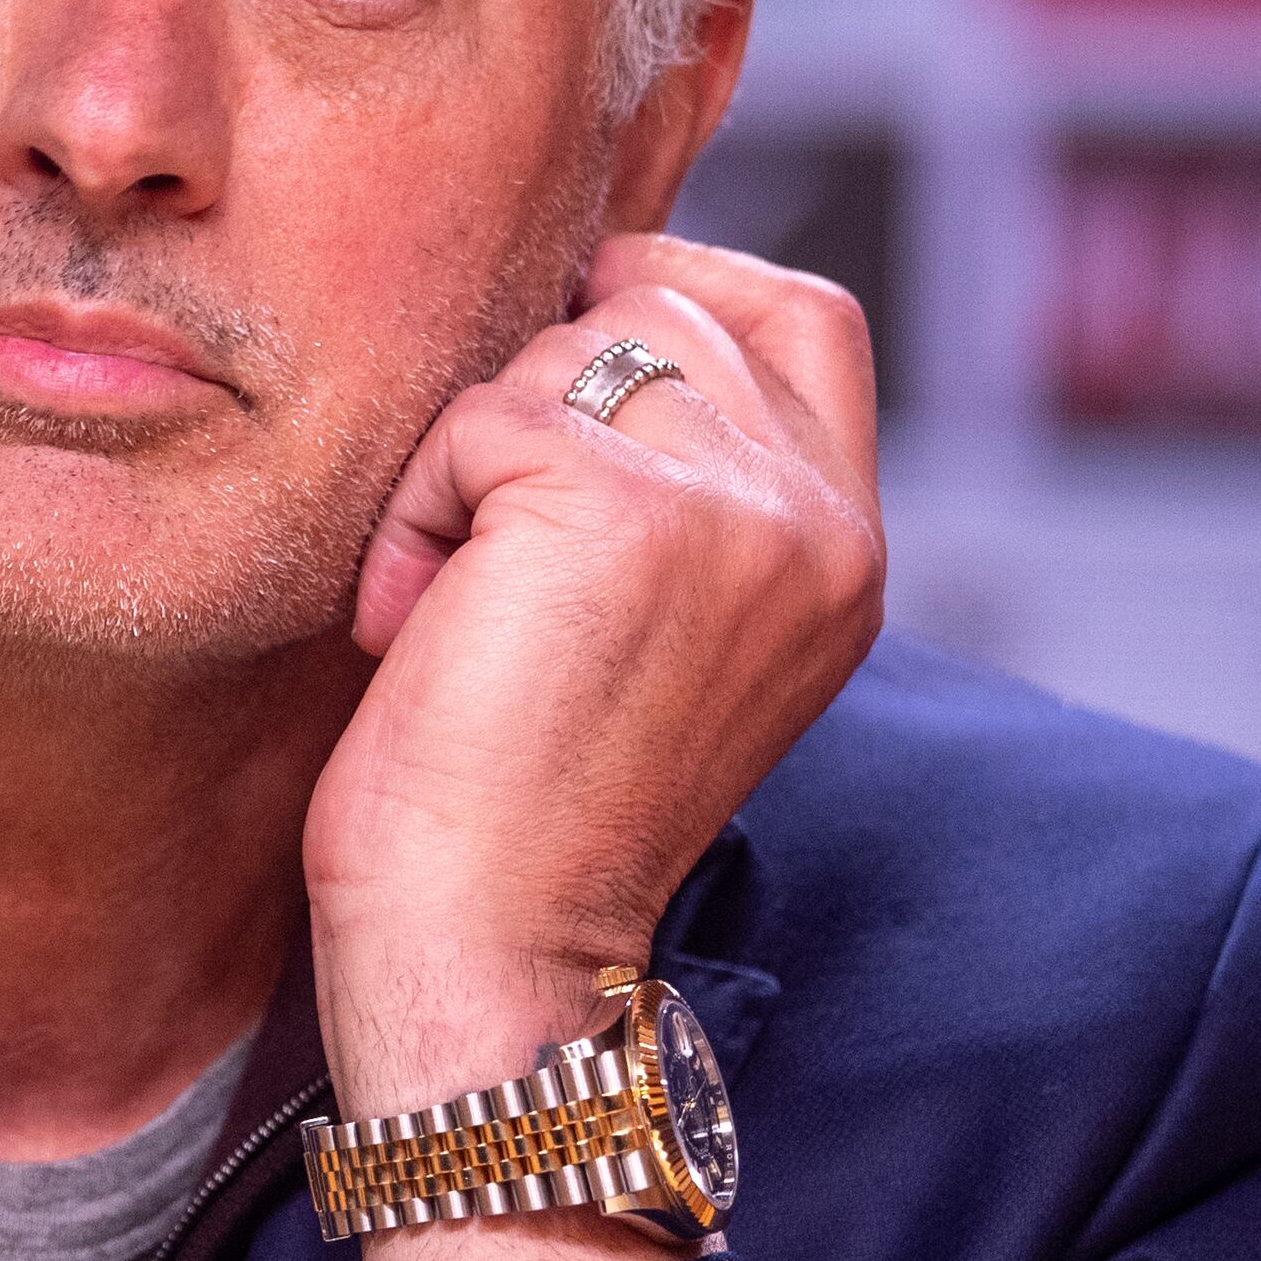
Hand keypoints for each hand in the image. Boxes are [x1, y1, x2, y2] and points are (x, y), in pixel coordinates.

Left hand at [302, 233, 881, 1260]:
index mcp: (846, 548)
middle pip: (656, 306)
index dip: (662, 309)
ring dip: (466, 464)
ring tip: (462, 614)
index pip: (796, 311)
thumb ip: (689, 483)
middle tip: (496, 575)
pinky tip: (420, 631)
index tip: (556, 425)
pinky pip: (473, 419)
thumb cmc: (522, 808)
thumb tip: (592, 301)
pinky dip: (415, 516)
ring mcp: (735, 505)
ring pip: (557, 349)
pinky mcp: (622, 505)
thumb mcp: (663, 622)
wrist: (487, 959)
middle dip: (535, 406)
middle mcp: (819, 518)